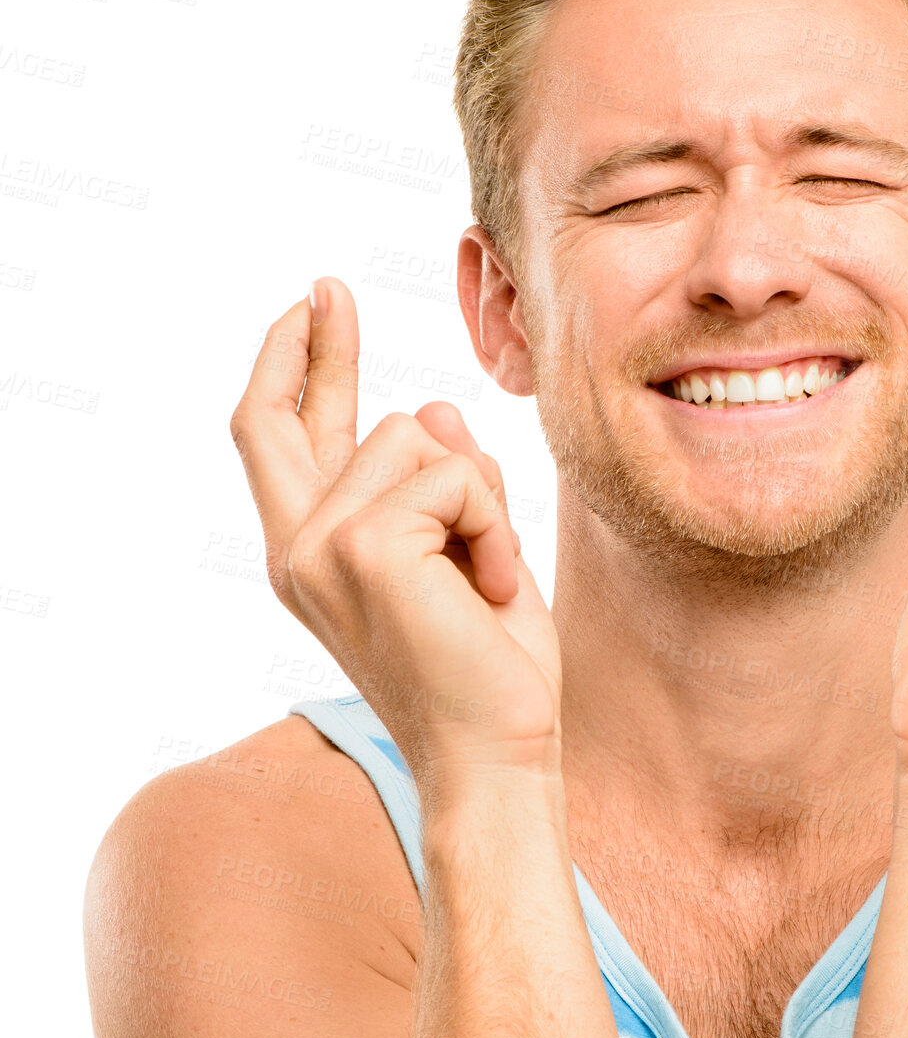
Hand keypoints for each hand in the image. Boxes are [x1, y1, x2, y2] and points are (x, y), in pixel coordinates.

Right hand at [229, 276, 560, 798]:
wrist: (498, 753)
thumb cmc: (488, 665)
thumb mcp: (467, 554)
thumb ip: (441, 487)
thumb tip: (436, 411)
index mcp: (314, 554)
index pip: (280, 440)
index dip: (293, 367)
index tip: (312, 306)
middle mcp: (300, 549)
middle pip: (296, 413)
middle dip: (319, 342)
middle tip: (328, 285)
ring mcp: (322, 547)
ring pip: (418, 434)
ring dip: (481, 494)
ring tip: (486, 573)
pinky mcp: (366, 546)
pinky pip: (455, 472)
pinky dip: (495, 520)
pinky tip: (493, 584)